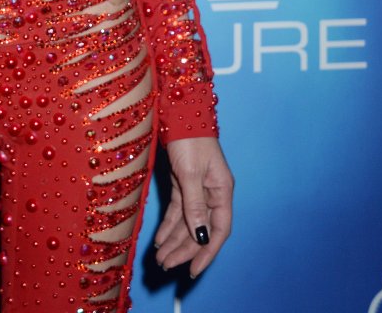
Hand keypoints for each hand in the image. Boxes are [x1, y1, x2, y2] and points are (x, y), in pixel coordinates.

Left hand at [154, 136, 232, 278]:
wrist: (179, 111)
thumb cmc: (189, 139)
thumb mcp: (191, 173)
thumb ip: (195, 205)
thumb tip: (200, 236)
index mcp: (222, 191)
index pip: (219, 230)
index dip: (207, 252)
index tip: (193, 270)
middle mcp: (212, 193)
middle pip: (200, 229)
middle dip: (184, 249)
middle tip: (166, 265)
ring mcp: (198, 188)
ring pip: (187, 222)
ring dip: (174, 240)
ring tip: (160, 258)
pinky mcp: (184, 182)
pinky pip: (178, 210)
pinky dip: (169, 225)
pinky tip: (159, 239)